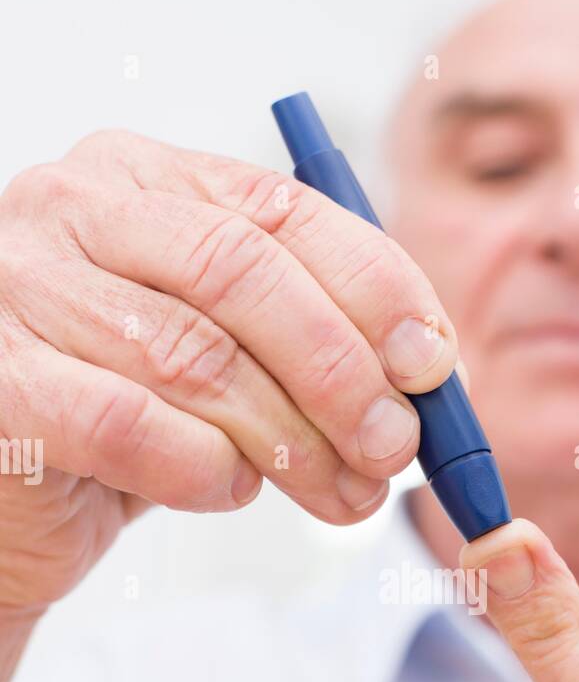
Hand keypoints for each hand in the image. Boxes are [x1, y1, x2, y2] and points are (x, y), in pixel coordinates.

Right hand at [0, 130, 456, 614]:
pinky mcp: (0, 383)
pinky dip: (202, 468)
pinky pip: (128, 424)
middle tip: (394, 448)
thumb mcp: (228, 359)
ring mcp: (21, 289)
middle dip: (340, 371)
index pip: (282, 209)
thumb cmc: (129, 421)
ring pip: (194, 356)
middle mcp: (75, 209)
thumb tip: (432, 373)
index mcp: (145, 179)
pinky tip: (230, 489)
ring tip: (342, 493)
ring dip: (292, 440)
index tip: (433, 365)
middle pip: (243, 273)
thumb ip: (309, 344)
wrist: (15, 502)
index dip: (375, 287)